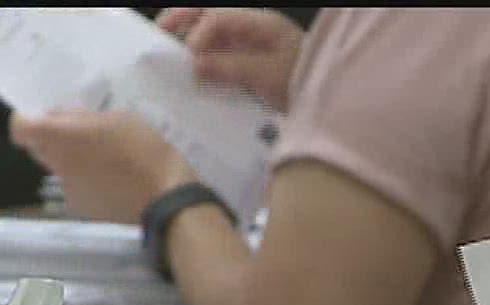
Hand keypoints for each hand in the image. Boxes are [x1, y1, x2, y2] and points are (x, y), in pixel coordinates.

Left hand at [8, 110, 197, 223]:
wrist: (164, 197)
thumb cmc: (143, 148)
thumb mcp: (118, 118)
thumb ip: (83, 117)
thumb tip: (62, 118)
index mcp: (62, 136)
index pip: (20, 129)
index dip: (27, 122)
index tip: (45, 120)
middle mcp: (57, 164)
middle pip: (38, 148)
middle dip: (52, 139)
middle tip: (81, 135)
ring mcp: (67, 189)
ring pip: (58, 167)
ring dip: (71, 160)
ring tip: (105, 160)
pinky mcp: (81, 207)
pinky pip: (75, 186)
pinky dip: (86, 181)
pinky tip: (112, 181)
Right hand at [156, 7, 302, 111]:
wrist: (331, 103)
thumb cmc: (306, 84)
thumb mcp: (269, 76)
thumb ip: (232, 68)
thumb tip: (194, 64)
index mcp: (260, 23)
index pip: (217, 18)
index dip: (198, 36)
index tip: (188, 61)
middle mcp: (252, 29)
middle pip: (209, 15)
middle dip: (181, 21)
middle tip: (157, 35)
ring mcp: (250, 46)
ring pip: (210, 35)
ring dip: (188, 42)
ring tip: (166, 55)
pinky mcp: (248, 65)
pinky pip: (218, 56)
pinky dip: (202, 62)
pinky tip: (190, 76)